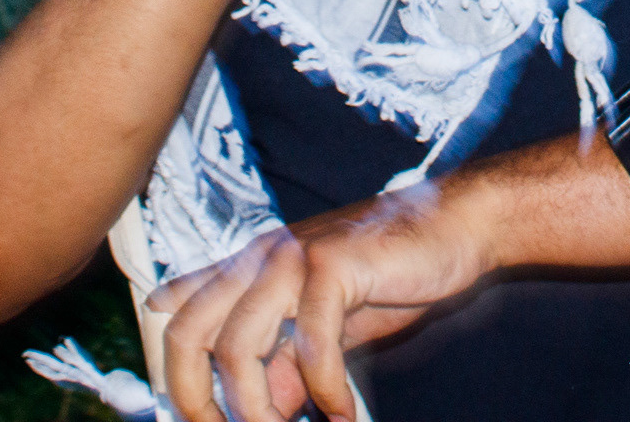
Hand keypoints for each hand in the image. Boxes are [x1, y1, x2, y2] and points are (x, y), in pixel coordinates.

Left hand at [153, 182, 497, 421]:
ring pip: (237, 344)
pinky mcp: (332, 264)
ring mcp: (292, 257)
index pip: (181, 318)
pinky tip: (343, 413)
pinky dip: (325, 390)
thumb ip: (286, 362)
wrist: (454, 226)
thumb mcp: (327, 327)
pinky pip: (310, 343)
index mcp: (250, 269)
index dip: (175, 378)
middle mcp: (259, 258)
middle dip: (196, 398)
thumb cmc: (391, 275)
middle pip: (188, 331)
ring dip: (256, 408)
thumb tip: (262, 408)